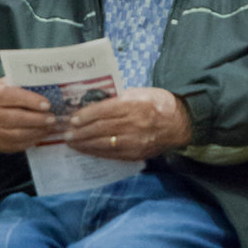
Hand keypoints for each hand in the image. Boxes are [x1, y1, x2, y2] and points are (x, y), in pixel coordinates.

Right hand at [0, 77, 58, 151]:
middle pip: (14, 118)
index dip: (30, 101)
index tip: (47, 105)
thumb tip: (46, 90)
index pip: (10, 96)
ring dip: (36, 131)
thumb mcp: (3, 84)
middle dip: (37, 119)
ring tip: (49, 127)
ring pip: (16, 134)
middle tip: (52, 118)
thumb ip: (20, 85)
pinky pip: (15, 145)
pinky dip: (31, 140)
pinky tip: (41, 135)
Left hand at [64, 88, 192, 159]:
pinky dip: (97, 152)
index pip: (104, 111)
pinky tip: (87, 150)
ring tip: (72, 143)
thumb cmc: (159, 103)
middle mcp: (134, 125)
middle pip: (101, 129)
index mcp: (135, 105)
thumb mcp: (140, 93)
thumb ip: (118, 98)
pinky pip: (112, 154)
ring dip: (85, 144)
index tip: (73, 119)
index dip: (86, 116)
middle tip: (66, 134)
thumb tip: (94, 103)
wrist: (180, 123)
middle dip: (81, 132)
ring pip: (104, 144)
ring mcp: (135, 142)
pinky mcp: (136, 154)